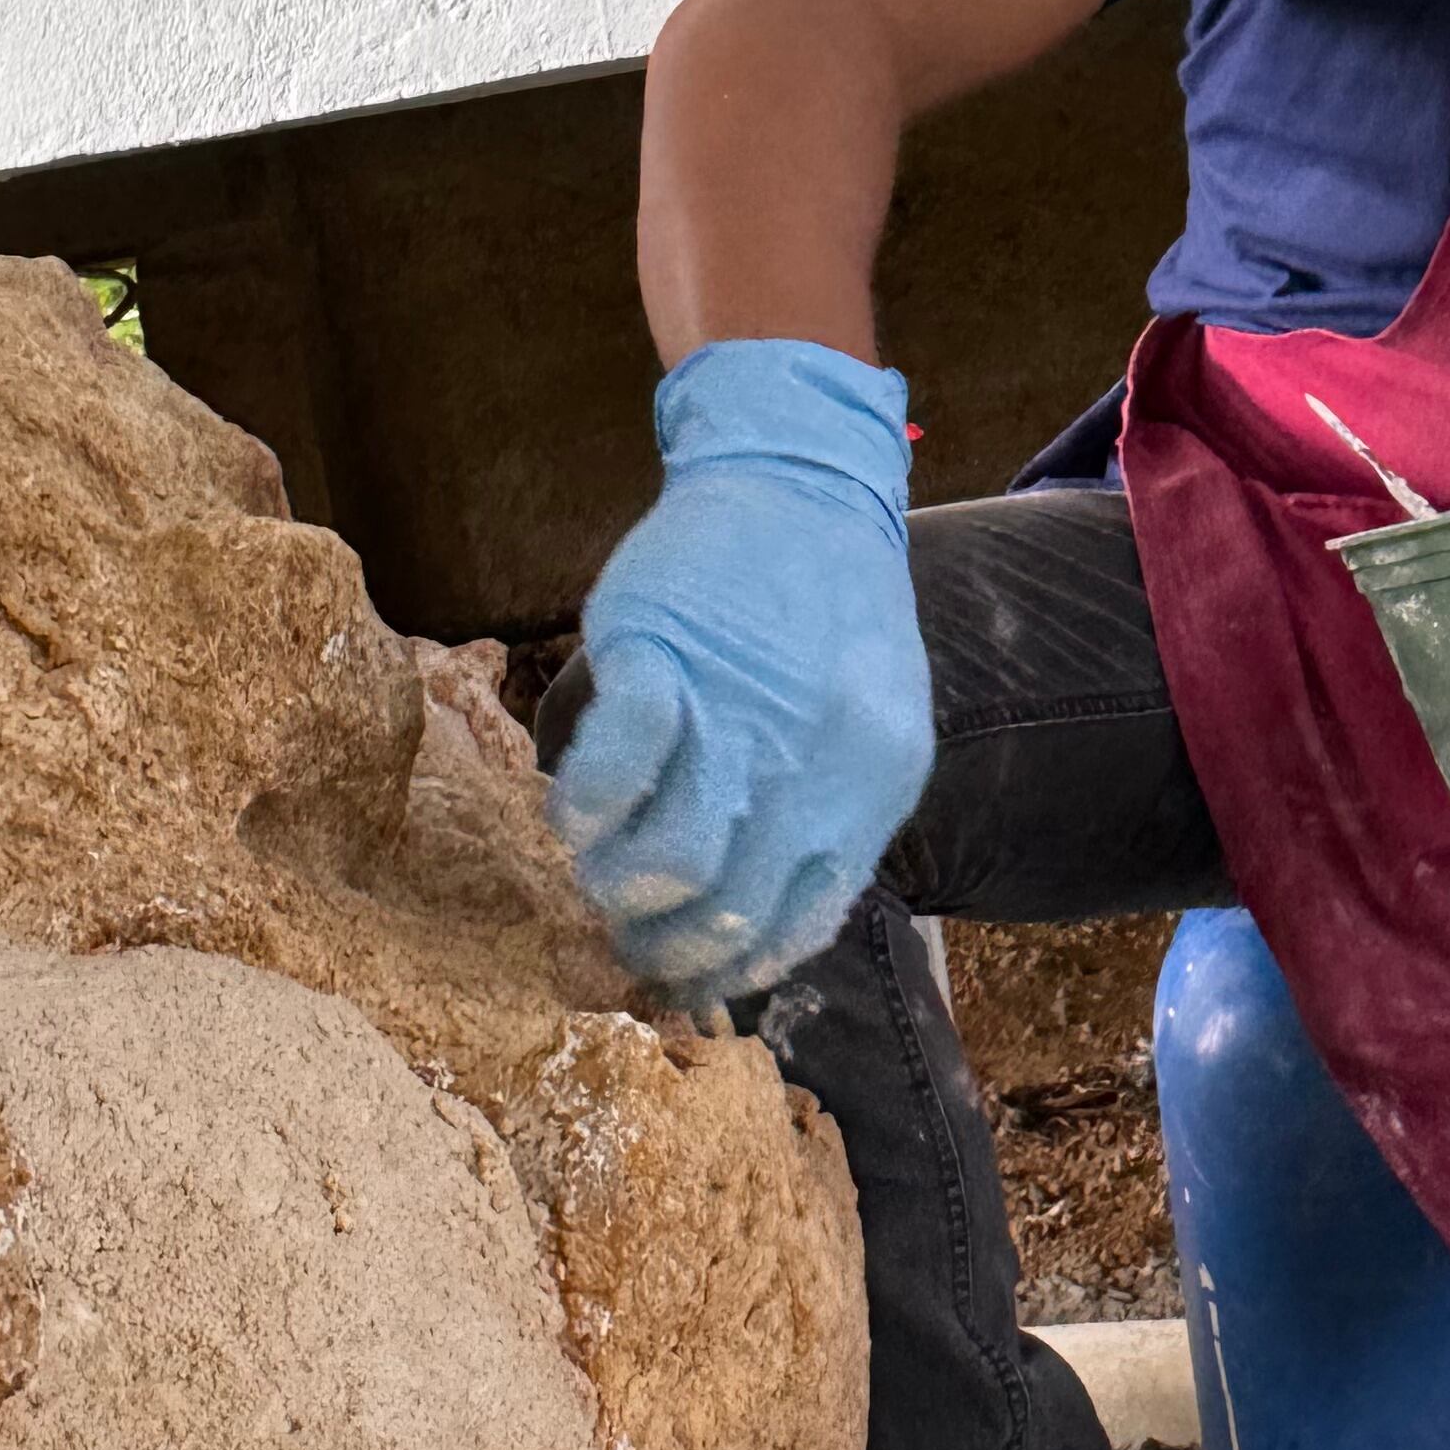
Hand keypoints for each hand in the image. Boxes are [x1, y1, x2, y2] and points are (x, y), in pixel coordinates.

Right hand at [546, 338, 933, 1001]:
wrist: (804, 482)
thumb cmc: (828, 613)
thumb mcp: (870, 727)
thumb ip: (829, 816)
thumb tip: (757, 927)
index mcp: (869, 793)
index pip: (794, 927)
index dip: (726, 967)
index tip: (683, 967)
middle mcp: (815, 767)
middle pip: (726, 912)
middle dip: (659, 942)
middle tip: (621, 926)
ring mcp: (739, 712)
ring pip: (670, 859)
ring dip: (616, 883)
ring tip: (596, 864)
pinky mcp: (665, 656)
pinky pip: (618, 767)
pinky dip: (588, 807)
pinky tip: (580, 809)